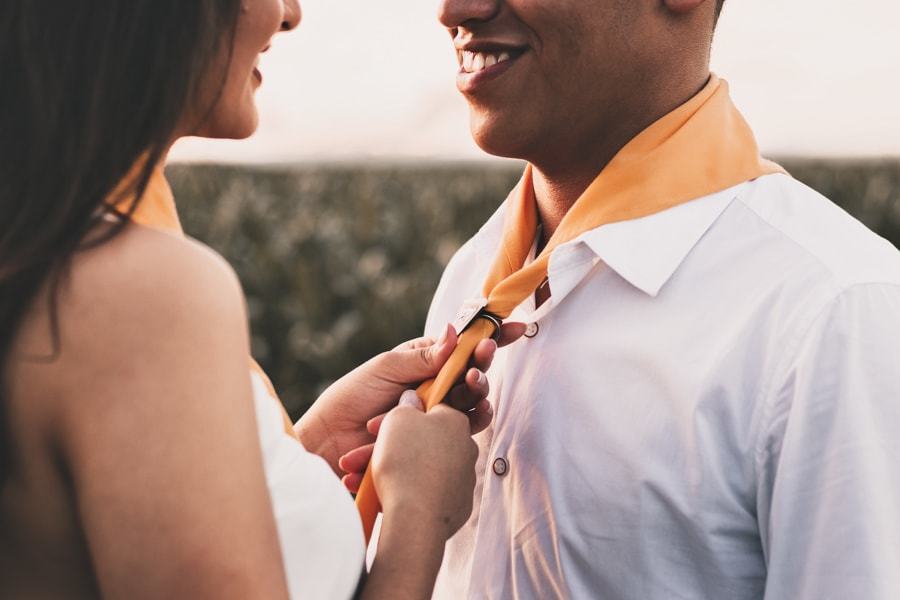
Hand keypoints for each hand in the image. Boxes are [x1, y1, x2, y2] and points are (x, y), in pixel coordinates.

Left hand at [295, 322, 524, 474]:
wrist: (330, 440)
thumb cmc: (352, 397)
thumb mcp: (386, 368)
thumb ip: (424, 356)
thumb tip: (455, 332)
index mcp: (426, 363)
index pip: (464, 348)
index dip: (491, 337)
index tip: (516, 327)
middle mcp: (436, 389)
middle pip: (474, 378)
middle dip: (482, 369)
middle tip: (479, 364)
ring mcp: (436, 416)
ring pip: (473, 407)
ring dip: (476, 395)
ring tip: (470, 387)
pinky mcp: (433, 442)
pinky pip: (458, 435)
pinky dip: (459, 426)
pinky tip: (461, 417)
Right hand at [371, 402, 478, 541]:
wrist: (416, 518)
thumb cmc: (406, 461)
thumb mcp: (398, 419)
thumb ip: (406, 405)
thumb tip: (412, 399)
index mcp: (456, 422)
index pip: (431, 410)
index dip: (404, 417)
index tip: (383, 427)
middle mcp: (466, 448)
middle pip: (425, 442)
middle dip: (393, 449)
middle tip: (362, 458)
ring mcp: (464, 479)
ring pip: (422, 470)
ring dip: (394, 473)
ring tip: (360, 481)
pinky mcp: (458, 506)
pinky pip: (429, 494)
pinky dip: (409, 495)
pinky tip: (384, 500)